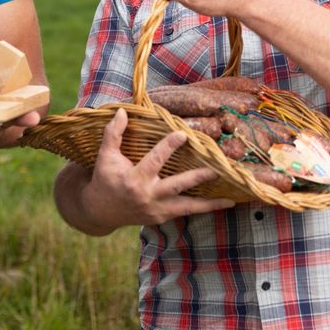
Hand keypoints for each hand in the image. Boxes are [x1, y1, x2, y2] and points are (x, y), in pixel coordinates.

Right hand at [80, 109, 234, 228]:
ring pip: (187, 208)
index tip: (184, 134)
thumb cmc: (105, 179)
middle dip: (198, 177)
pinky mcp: (161, 218)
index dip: (169, 147)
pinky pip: (184, 212)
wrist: (100, 212)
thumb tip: (124, 111)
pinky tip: (219, 204)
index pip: (155, 160)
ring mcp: (156, 210)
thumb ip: (113, 133)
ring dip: (209, 204)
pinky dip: (201, 209)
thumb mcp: (105, 156)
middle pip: (177, 186)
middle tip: (216, 169)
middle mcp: (148, 196)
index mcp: (134, 179)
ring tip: (230, 200)